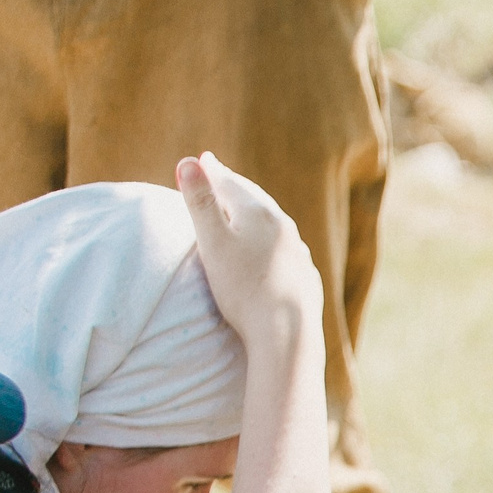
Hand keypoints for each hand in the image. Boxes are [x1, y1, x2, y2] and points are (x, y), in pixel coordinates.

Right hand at [176, 154, 320, 344]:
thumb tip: (188, 161)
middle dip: (233, 184)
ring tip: (244, 203)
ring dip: (255, 208)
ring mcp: (298, 251)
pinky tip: (271, 244)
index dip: (211, 171)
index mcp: (259, 213)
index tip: (202, 159)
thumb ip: (200, 202)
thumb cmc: (243, 288)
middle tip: (219, 172)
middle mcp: (284, 226)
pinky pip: (285, 246)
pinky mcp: (304, 274)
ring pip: (273, 221)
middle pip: (254, 197)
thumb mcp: (213, 242)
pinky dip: (270, 236)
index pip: (229, 183)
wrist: (287, 333)